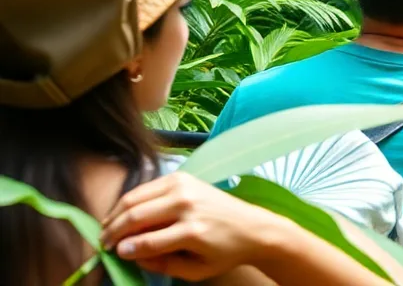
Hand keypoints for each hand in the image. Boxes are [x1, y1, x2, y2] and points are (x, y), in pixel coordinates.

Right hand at [101, 173, 290, 280]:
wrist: (253, 226)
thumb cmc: (225, 252)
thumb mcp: (197, 270)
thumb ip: (163, 265)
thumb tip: (131, 255)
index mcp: (192, 231)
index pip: (146, 242)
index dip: (125, 250)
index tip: (113, 254)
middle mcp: (186, 204)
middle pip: (136, 216)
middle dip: (113, 230)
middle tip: (102, 242)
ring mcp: (184, 187)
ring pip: (136, 198)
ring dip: (116, 213)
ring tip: (107, 228)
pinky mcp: (183, 177)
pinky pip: (147, 187)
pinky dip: (130, 200)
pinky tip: (123, 213)